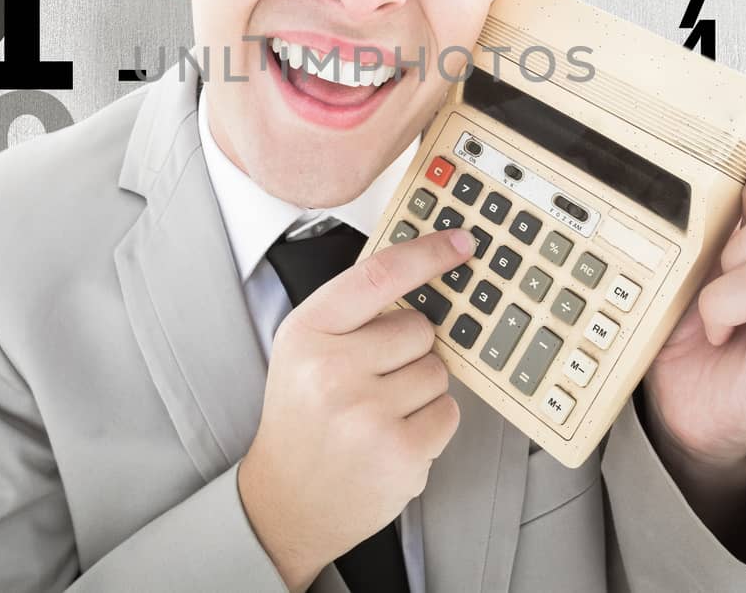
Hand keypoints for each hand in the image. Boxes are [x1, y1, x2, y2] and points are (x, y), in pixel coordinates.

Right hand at [239, 227, 473, 592]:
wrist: (285, 500)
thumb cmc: (302, 417)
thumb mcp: (305, 350)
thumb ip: (353, 313)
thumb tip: (424, 275)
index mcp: (308, 332)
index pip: (378, 275)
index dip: (427, 254)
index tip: (460, 244)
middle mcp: (332, 369)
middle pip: (420, 328)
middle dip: (410, 351)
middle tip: (374, 380)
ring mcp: (367, 413)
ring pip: (438, 372)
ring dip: (420, 391)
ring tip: (379, 413)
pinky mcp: (399, 452)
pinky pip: (448, 412)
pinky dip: (430, 425)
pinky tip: (393, 437)